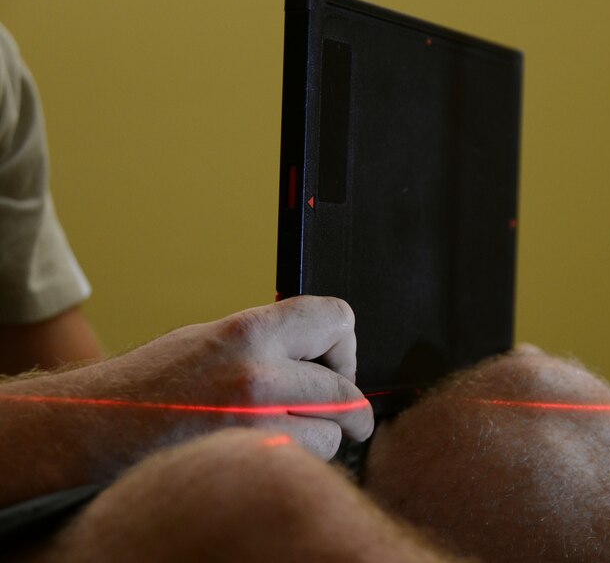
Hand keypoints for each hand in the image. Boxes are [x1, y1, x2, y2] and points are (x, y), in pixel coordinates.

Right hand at [96, 295, 373, 458]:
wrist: (89, 431)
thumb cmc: (147, 387)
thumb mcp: (209, 340)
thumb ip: (269, 342)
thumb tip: (322, 353)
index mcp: (247, 331)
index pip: (336, 318)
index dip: (342, 343)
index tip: (333, 361)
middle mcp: (256, 372)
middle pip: (345, 387)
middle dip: (347, 404)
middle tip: (341, 413)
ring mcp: (254, 423)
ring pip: (333, 433)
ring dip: (321, 438)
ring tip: (286, 432)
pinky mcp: (249, 462)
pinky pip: (307, 464)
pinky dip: (299, 462)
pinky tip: (268, 452)